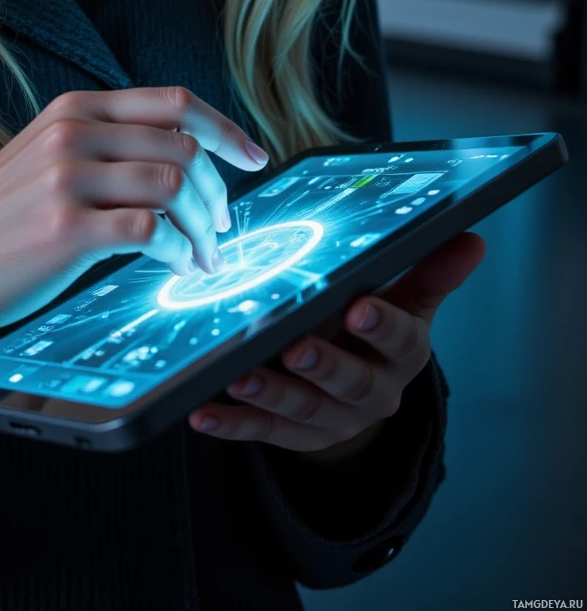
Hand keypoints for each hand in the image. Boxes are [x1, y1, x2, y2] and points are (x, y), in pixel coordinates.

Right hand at [0, 86, 268, 364]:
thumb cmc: (1, 218)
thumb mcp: (48, 156)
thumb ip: (106, 144)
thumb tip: (185, 156)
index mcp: (75, 108)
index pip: (174, 101)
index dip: (226, 128)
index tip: (255, 157)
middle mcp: (73, 132)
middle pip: (184, 145)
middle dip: (218, 192)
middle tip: (222, 227)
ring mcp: (67, 178)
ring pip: (175, 185)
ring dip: (204, 228)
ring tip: (205, 256)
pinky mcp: (65, 228)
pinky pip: (150, 232)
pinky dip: (178, 252)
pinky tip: (178, 268)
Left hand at [188, 230, 486, 456]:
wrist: (361, 397)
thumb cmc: (377, 331)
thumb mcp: (407, 304)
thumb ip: (430, 274)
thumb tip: (473, 239)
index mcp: (402, 355)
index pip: (401, 342)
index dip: (381, 326)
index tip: (360, 307)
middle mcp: (370, 393)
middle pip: (350, 382)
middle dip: (324, 366)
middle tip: (296, 347)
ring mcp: (331, 420)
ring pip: (301, 410)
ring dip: (270, 394)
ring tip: (239, 377)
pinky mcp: (293, 437)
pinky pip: (261, 433)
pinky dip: (231, 425)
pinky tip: (202, 413)